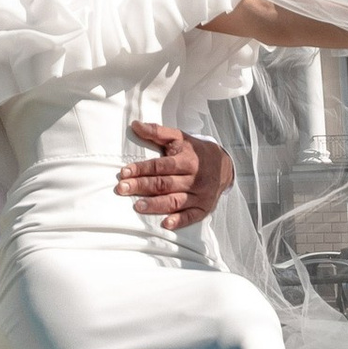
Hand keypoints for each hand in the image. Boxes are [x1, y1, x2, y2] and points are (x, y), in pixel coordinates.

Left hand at [117, 123, 233, 228]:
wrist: (225, 166)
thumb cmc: (195, 151)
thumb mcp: (179, 137)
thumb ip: (157, 132)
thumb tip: (135, 125)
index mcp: (187, 160)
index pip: (161, 166)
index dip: (142, 169)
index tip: (124, 172)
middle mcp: (194, 178)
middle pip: (165, 184)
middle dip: (142, 186)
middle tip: (122, 188)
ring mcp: (200, 195)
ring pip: (175, 201)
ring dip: (156, 205)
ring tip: (137, 206)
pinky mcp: (204, 208)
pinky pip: (191, 216)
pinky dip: (179, 221)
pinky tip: (166, 224)